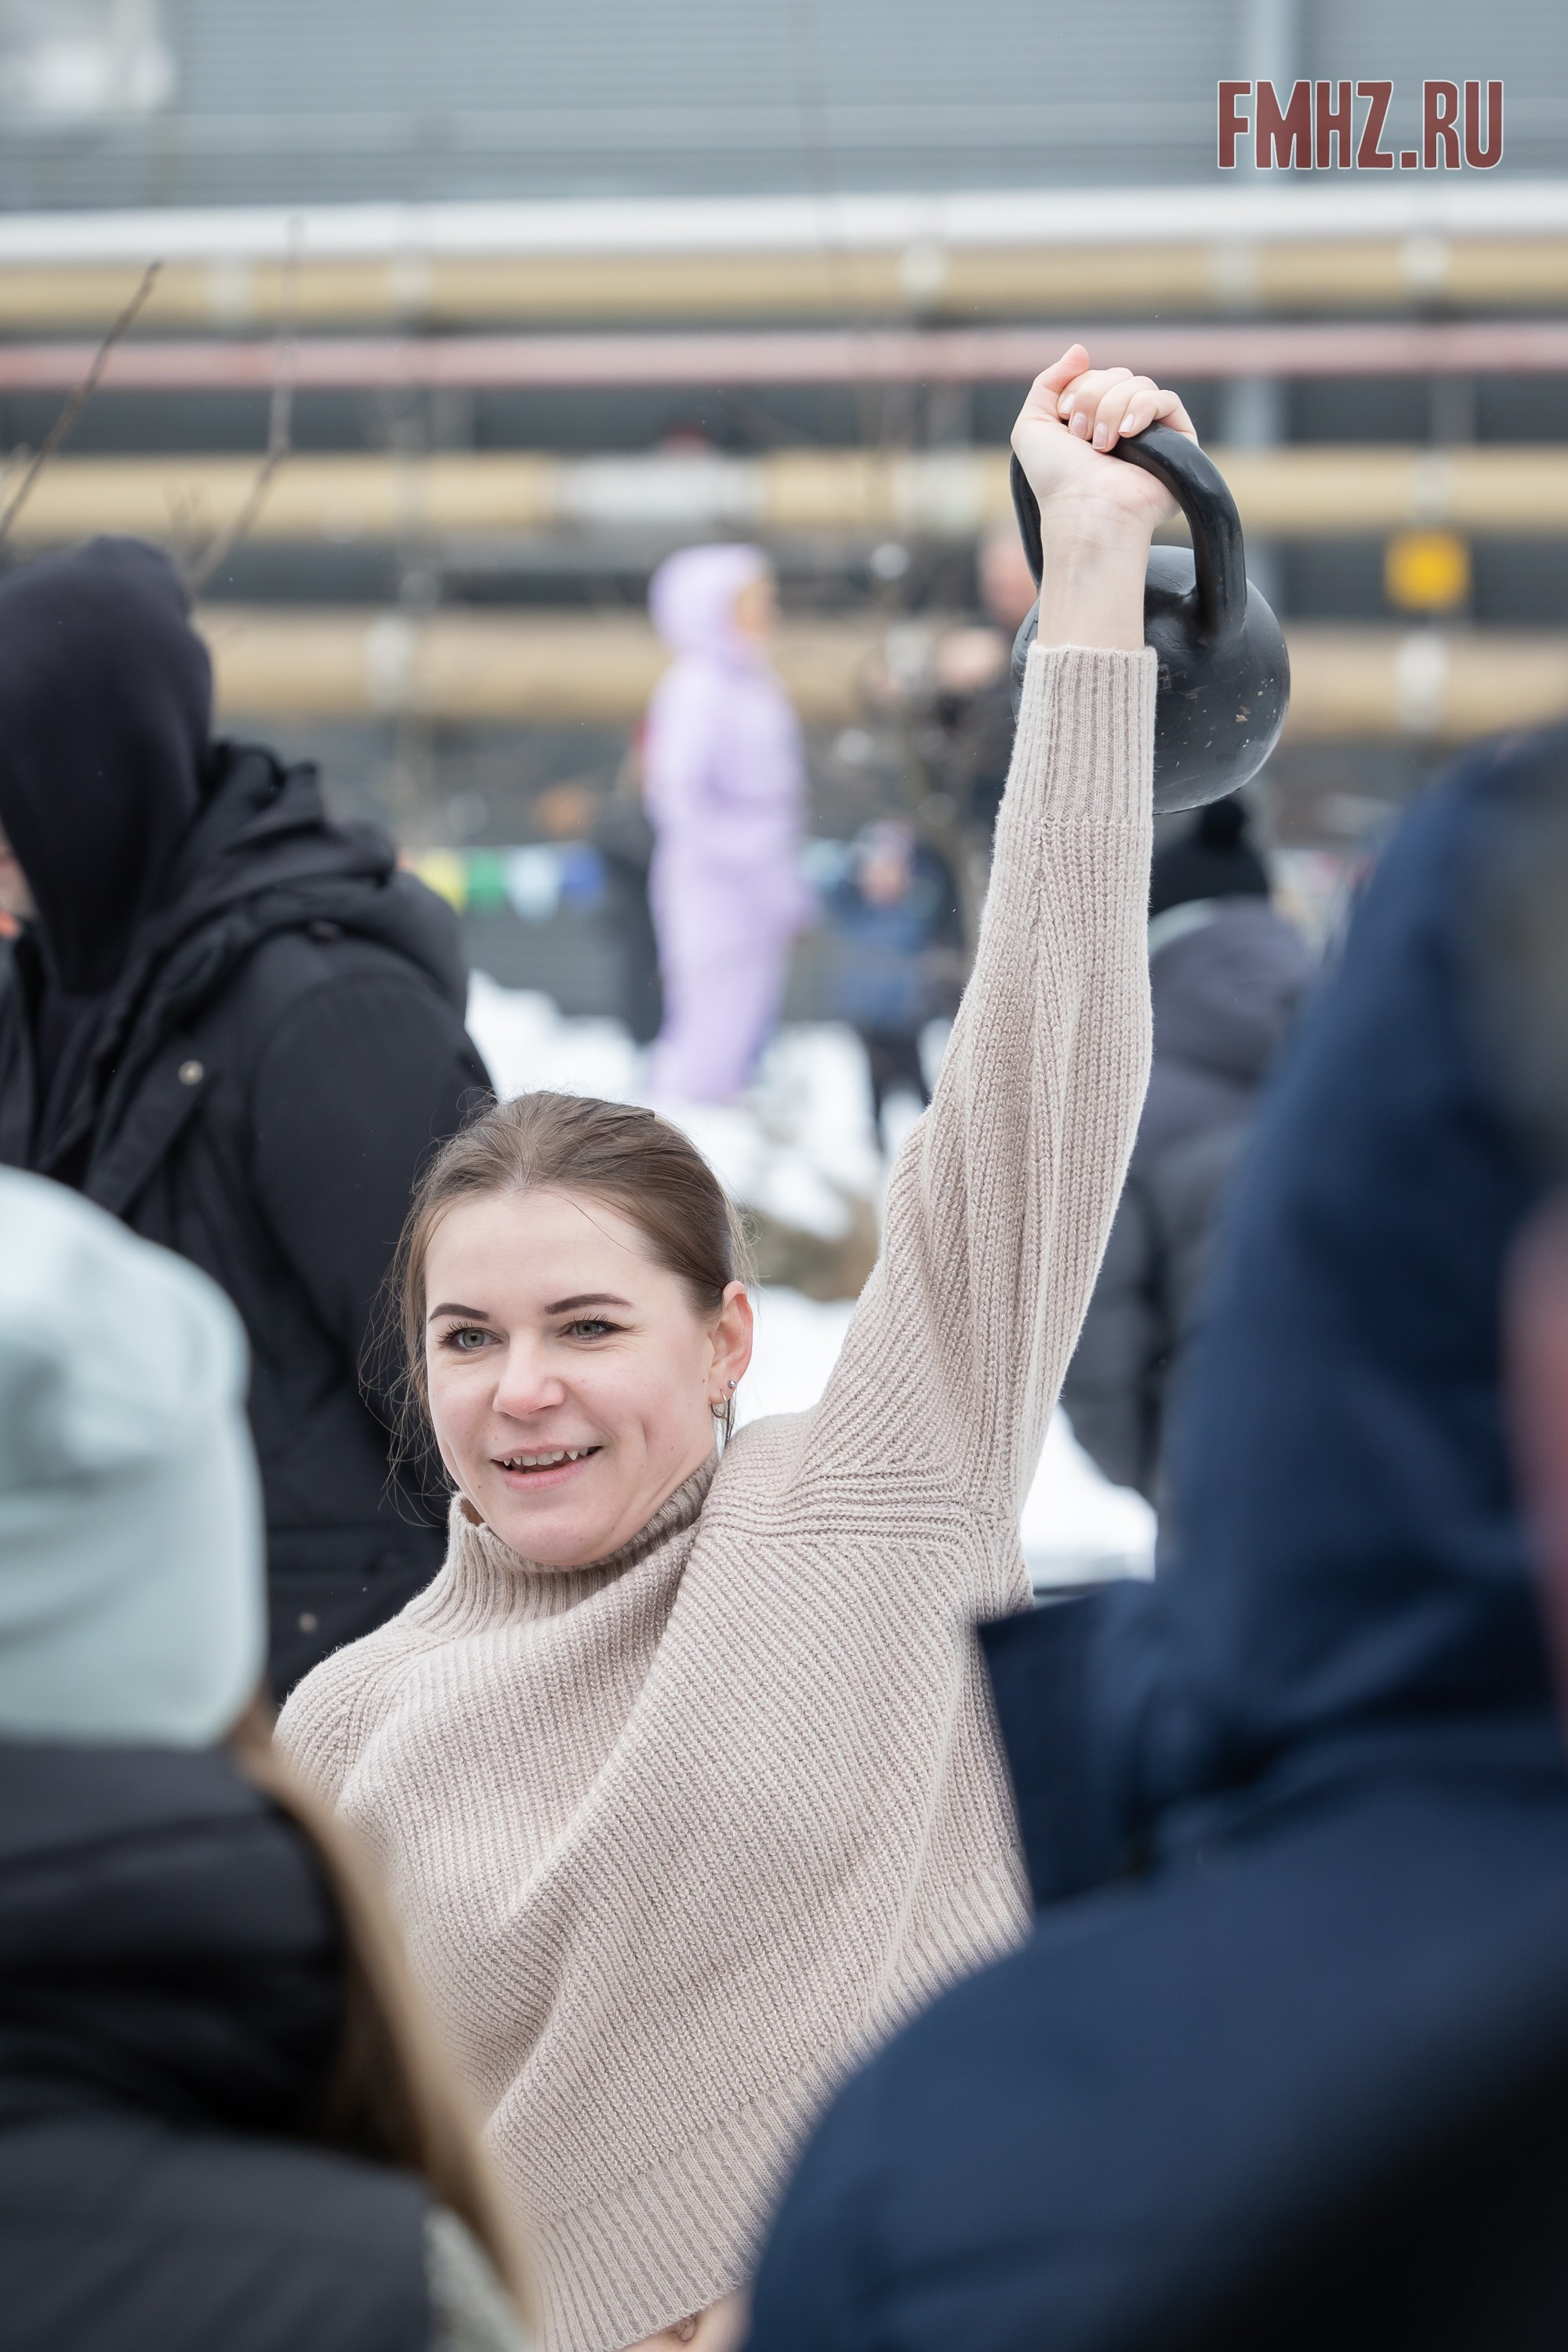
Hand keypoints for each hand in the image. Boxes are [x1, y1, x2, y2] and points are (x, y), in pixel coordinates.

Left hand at [1008, 344, 1199, 652]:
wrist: (1085, 511)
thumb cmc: (1057, 479)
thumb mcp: (1032, 426)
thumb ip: (1048, 382)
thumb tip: (1080, 349)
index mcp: (1094, 420)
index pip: (1095, 376)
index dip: (1078, 389)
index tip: (1065, 419)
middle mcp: (1123, 425)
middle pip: (1118, 375)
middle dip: (1094, 397)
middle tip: (1081, 436)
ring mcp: (1152, 434)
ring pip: (1139, 384)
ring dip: (1113, 408)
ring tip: (1102, 445)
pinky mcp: (1178, 444)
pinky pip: (1167, 400)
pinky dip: (1144, 408)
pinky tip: (1129, 434)